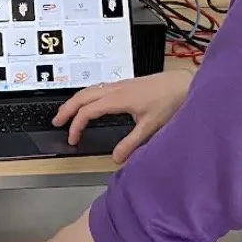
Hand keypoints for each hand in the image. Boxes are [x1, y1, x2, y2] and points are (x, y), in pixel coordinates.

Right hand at [54, 69, 191, 163]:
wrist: (185, 83)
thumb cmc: (171, 100)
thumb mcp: (150, 126)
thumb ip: (131, 143)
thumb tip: (116, 158)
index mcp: (118, 98)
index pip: (88, 111)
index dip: (76, 125)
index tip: (73, 139)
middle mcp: (116, 88)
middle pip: (83, 96)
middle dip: (67, 109)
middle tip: (56, 122)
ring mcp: (121, 84)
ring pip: (90, 89)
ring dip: (76, 101)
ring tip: (67, 113)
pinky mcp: (127, 84)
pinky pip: (99, 88)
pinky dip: (88, 96)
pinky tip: (90, 104)